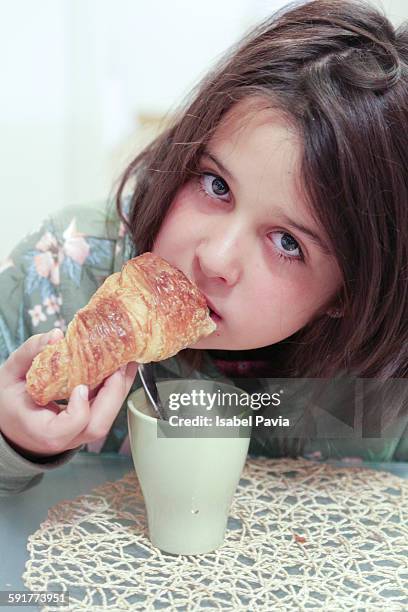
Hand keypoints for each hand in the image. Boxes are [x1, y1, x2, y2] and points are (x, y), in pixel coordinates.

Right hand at [0, 328, 137, 458]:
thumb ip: (31, 352)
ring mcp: (79, 434)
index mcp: (42, 431)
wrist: (11, 423)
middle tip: (119, 363)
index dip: (80, 409)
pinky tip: (121, 366)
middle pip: (98, 425)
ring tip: (127, 359)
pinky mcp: (87, 424)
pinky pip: (106, 409)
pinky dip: (115, 387)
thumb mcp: (10, 374)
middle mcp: (65, 438)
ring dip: (120, 388)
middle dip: (114, 393)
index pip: (67, 428)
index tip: (81, 386)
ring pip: (107, 418)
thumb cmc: (9, 402)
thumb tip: (56, 335)